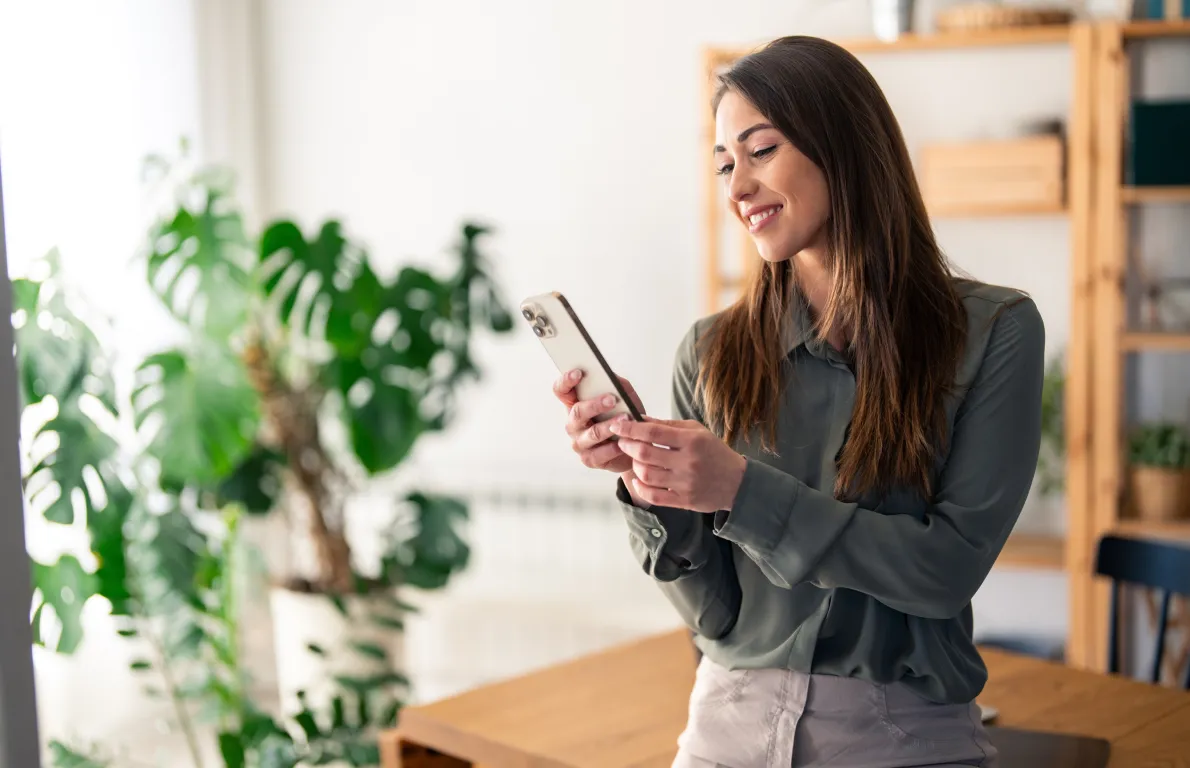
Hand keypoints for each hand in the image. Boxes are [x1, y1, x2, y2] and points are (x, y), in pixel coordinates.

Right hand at [553, 369, 645, 474]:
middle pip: (577, 411)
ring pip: (591, 433)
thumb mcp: (625, 396)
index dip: (566, 380)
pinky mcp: (589, 459)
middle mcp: (573, 423)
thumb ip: (618, 384)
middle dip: (595, 404)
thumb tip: (611, 375)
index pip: (561, 390)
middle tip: (612, 399)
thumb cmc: (626, 416)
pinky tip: (623, 442)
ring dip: (608, 426)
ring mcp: (579, 442)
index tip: (578, 372)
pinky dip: (613, 448)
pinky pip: (599, 454)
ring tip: (625, 418)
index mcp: (576, 404)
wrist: (637, 445)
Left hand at [608, 417, 746, 512]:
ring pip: (646, 475)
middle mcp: (688, 462)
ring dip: (634, 466)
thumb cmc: (713, 451)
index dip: (631, 428)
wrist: (737, 482)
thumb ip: (667, 425)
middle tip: (622, 442)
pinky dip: (640, 488)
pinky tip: (637, 480)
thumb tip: (639, 419)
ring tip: (635, 460)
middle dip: (627, 446)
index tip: (617, 425)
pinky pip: (653, 496)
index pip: (653, 432)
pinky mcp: (684, 501)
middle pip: (645, 453)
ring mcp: (686, 483)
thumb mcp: (696, 431)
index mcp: (692, 441)